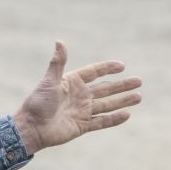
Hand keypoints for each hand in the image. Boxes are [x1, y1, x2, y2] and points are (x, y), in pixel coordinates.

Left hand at [12, 41, 141, 154]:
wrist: (31, 128)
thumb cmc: (37, 103)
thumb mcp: (49, 81)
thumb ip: (58, 63)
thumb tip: (59, 41)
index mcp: (72, 82)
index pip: (94, 72)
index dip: (108, 68)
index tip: (122, 66)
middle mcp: (80, 96)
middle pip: (106, 89)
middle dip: (122, 85)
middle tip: (139, 81)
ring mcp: (83, 111)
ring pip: (107, 105)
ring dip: (123, 100)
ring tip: (139, 96)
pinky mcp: (83, 126)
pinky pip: (102, 122)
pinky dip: (114, 119)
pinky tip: (127, 114)